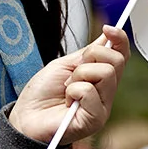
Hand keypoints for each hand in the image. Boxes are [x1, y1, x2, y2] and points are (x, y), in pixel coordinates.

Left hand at [8, 27, 129, 145]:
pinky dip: (73, 91)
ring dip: (79, 75)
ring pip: (106, 73)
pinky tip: (67, 102)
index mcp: (100, 78)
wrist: (26, 117)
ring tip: (67, 89)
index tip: (106, 28)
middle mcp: (106, 92)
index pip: (121, 55)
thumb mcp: (65, 65)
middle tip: (73, 72)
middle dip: (92, 56)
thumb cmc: (42, 94)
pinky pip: (90, 91)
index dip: (119, 39)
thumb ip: (88, 53)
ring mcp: (103, 107)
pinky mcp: (95, 119)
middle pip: (116, 61)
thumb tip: (108, 36)